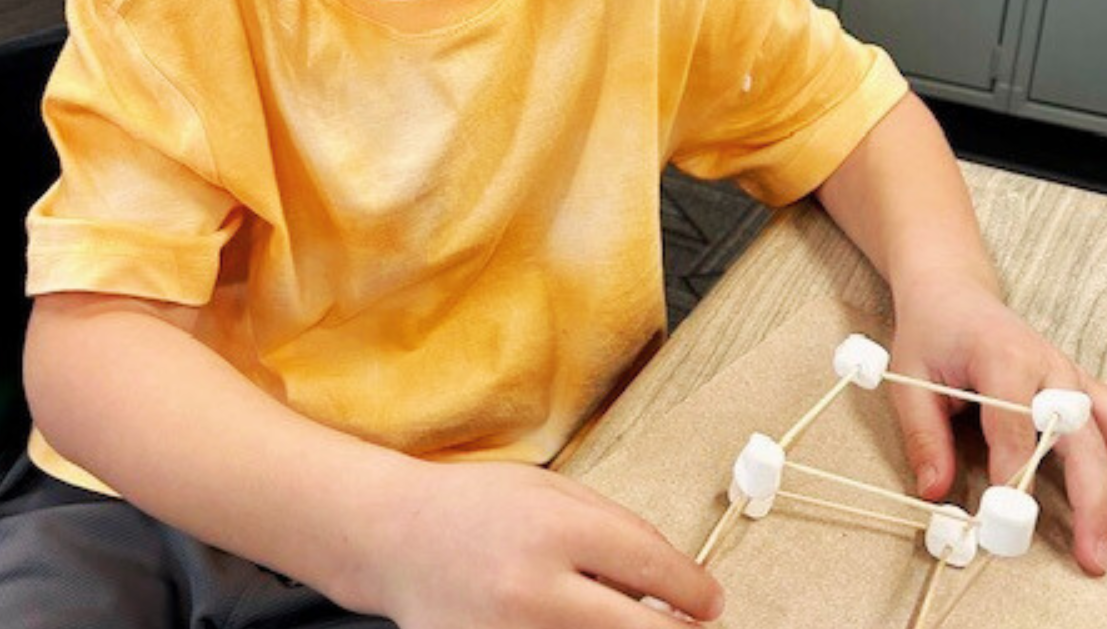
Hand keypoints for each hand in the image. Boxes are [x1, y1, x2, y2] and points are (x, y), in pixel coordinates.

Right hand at [328, 457, 723, 626]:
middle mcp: (535, 589)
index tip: (710, 601)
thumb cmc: (475, 504)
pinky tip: (585, 627)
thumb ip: (614, 528)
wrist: (396, 536)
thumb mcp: (551, 490)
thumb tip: (675, 576)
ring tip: (634, 622)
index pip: (652, 568)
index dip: (695, 590)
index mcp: (555, 530)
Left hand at [888, 276, 1106, 573]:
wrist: (952, 293)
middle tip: (1092, 554)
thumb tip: (934, 494)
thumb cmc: (931, 335)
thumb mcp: (909, 378)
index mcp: (1000, 357)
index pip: (1015, 424)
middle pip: (1081, 435)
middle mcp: (1047, 365)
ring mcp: (1071, 373)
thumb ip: (923, 436)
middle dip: (1091, 498)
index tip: (1009, 517)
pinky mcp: (1082, 383)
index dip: (1015, 471)